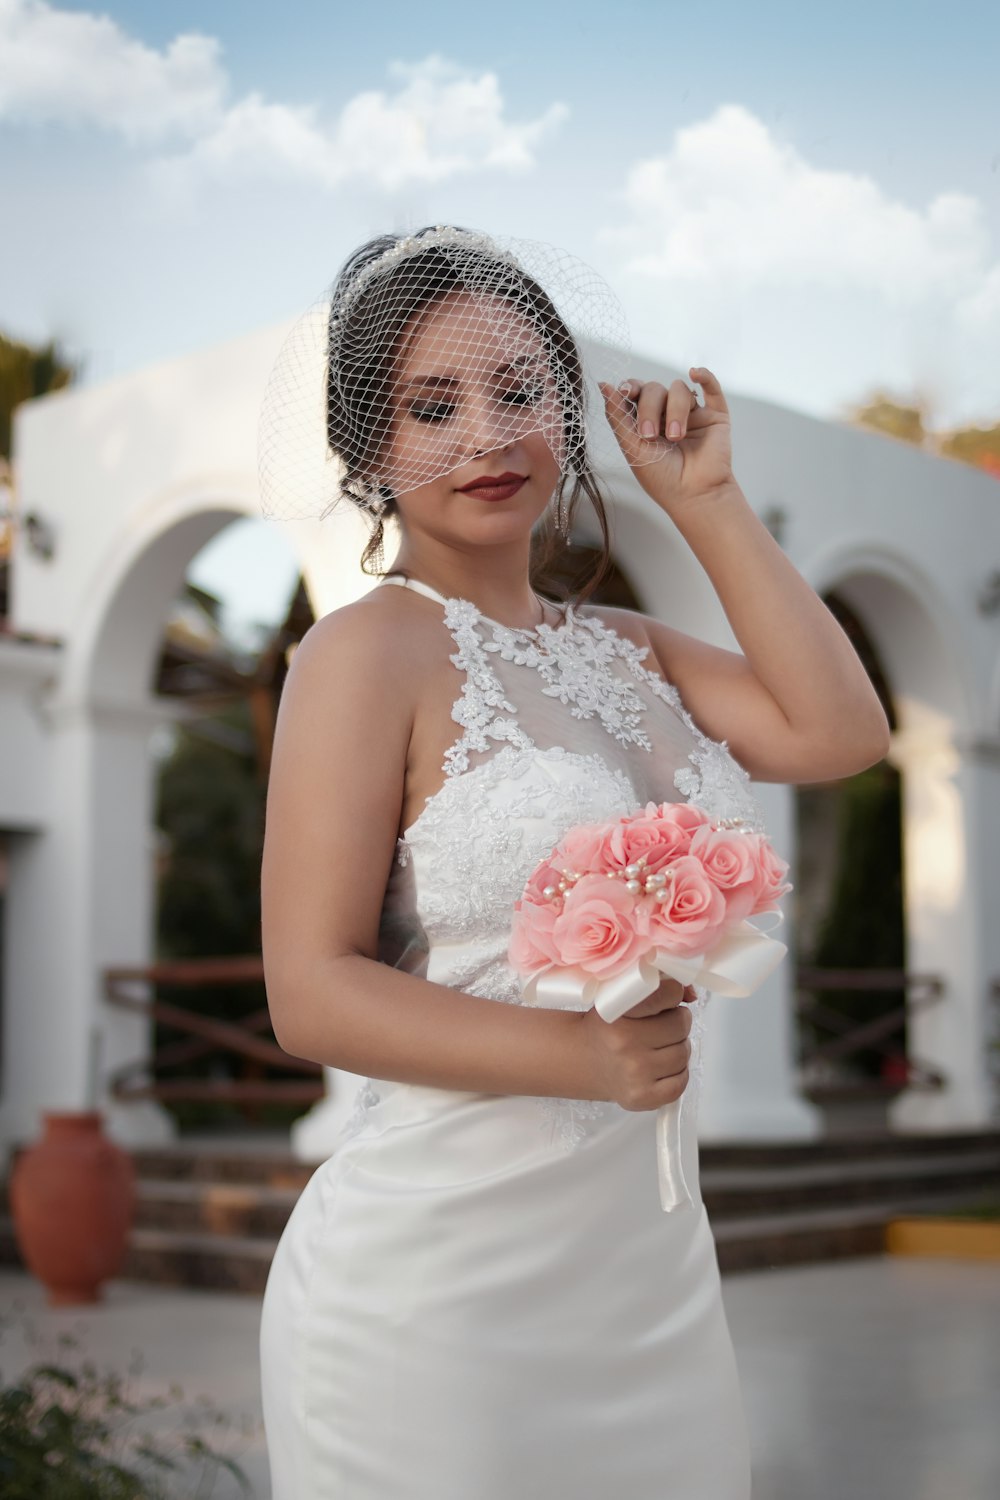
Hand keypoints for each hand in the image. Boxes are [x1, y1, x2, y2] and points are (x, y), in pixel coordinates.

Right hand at [575, 977, 695, 1111]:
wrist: (582, 1061)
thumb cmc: (607, 1029)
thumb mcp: (621, 1000)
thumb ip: (657, 990)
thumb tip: (691, 994)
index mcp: (617, 1011)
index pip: (666, 993)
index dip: (674, 993)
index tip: (671, 996)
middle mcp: (624, 1042)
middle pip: (681, 1025)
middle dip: (677, 1023)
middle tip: (661, 1026)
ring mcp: (634, 1072)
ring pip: (684, 1054)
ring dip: (678, 1049)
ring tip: (658, 1047)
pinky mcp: (641, 1096)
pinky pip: (681, 1083)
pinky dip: (677, 1074)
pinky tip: (661, 1068)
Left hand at [598, 366, 733, 514]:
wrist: (694, 496)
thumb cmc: (662, 479)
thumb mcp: (632, 448)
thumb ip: (617, 416)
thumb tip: (602, 384)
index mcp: (645, 421)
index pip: (635, 393)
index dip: (630, 387)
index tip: (625, 392)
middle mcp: (667, 414)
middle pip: (655, 389)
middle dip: (649, 408)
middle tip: (650, 435)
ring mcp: (692, 413)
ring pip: (679, 389)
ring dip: (675, 409)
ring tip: (676, 437)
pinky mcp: (715, 416)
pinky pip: (712, 388)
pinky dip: (704, 376)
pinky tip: (694, 373)